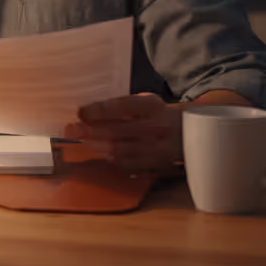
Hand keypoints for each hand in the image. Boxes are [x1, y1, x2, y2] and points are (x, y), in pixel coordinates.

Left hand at [64, 92, 181, 172]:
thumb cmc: (160, 114)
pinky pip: (129, 162)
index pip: (121, 106)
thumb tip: (91, 112)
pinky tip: (101, 153)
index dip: (98, 110)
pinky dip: (111, 158)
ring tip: (83, 141)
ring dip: (98, 145)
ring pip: (120, 148)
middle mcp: (156, 126)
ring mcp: (157, 146)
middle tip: (73, 130)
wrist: (192, 133)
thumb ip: (124, 105)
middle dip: (91, 130)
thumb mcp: (147, 102)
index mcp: (153, 106)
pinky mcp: (156, 162)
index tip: (80, 112)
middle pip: (117, 129)